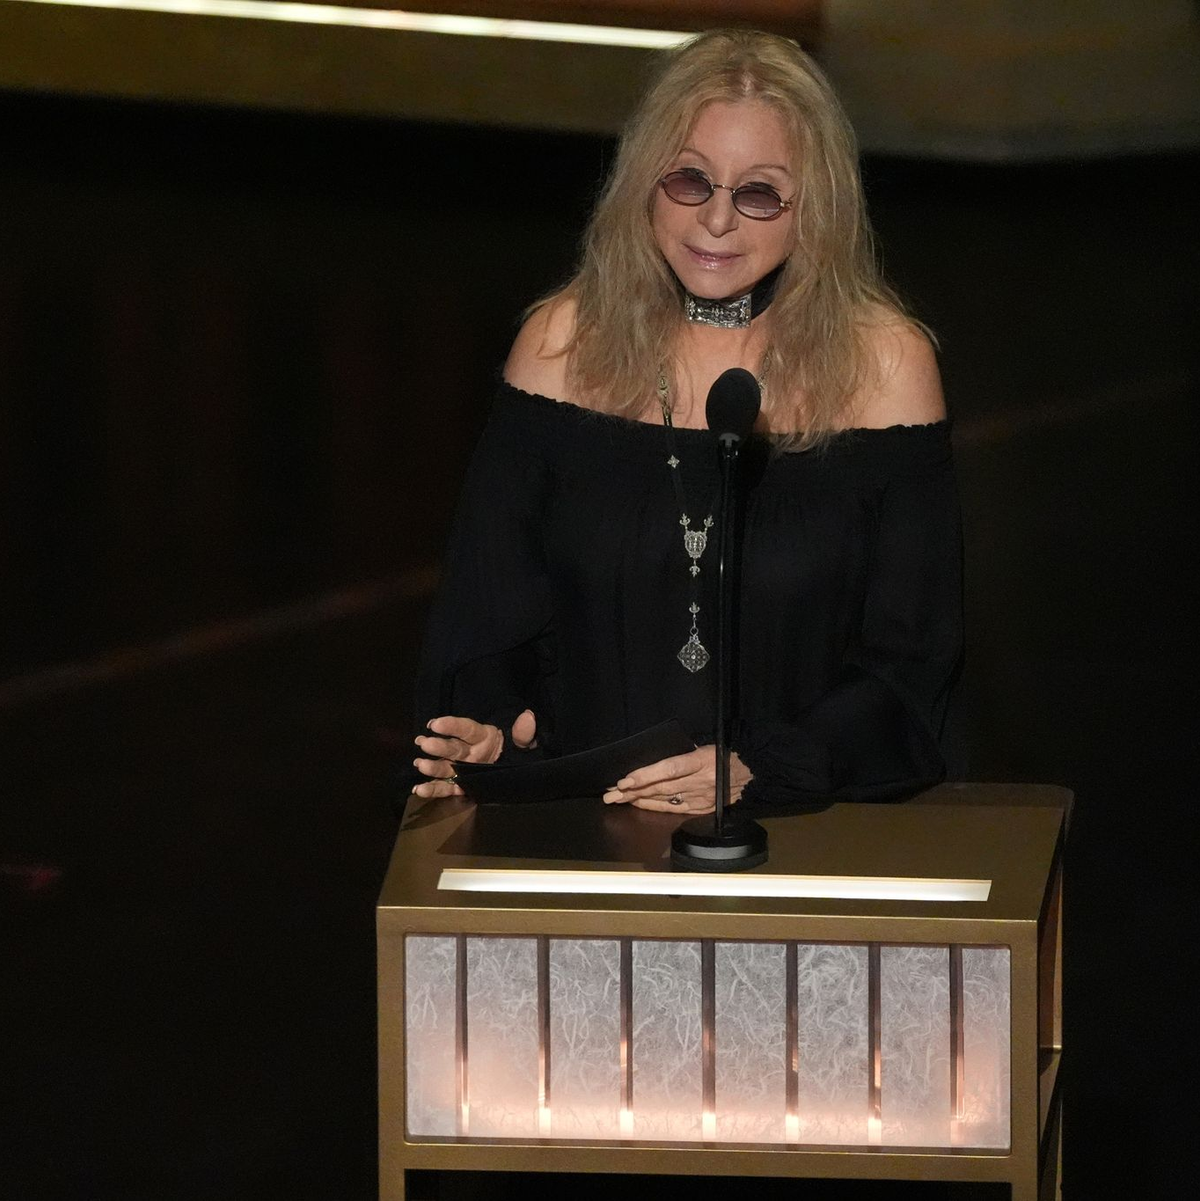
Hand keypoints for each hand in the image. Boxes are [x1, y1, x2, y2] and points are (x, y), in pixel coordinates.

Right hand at [412, 710, 536, 798]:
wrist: (515, 768)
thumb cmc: (516, 751)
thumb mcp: (524, 742)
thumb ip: (524, 733)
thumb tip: (528, 718)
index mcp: (483, 737)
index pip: (466, 729)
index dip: (452, 726)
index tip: (436, 724)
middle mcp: (468, 752)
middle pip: (452, 748)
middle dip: (438, 746)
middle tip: (424, 743)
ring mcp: (462, 769)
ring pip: (444, 767)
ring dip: (432, 766)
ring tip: (420, 764)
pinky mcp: (460, 785)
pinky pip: (445, 788)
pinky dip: (432, 790)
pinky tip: (419, 790)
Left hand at [601, 745, 750, 813]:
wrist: (755, 772)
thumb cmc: (728, 752)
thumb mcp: (708, 744)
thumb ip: (685, 751)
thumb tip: (658, 755)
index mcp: (701, 761)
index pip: (668, 769)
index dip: (645, 775)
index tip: (625, 780)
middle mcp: (700, 782)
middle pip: (660, 788)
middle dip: (632, 791)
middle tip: (610, 792)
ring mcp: (701, 798)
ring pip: (664, 800)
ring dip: (638, 800)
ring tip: (617, 799)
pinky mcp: (702, 808)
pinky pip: (674, 809)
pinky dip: (655, 807)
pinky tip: (639, 805)